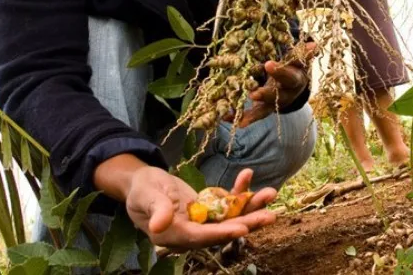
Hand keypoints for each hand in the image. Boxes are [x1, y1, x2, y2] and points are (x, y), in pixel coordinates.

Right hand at [125, 167, 275, 249]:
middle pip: (223, 230)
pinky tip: (248, 175)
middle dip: (248, 222)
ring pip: (231, 217)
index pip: (201, 237)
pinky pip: (228, 204)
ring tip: (270, 193)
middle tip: (270, 215)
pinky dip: (239, 191)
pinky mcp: (209, 210)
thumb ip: (156, 210)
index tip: (243, 228)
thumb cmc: (142, 190)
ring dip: (251, 207)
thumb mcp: (146, 197)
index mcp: (175, 235)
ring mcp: (202, 222)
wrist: (144, 184)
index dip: (222, 233)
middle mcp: (192, 233)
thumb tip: (159, 226)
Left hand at [225, 42, 316, 127]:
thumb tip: (314, 44)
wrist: (294, 86)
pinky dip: (240, 117)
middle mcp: (285, 95)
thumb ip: (302, 54)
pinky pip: (252, 115)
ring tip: (238, 119)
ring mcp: (274, 104)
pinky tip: (225, 117)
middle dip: (265, 95)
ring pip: (264, 110)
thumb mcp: (298, 60)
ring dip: (251, 115)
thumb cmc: (294, 68)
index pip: (289, 76)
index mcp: (295, 81)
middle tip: (253, 94)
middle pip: (276, 96)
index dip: (280, 71)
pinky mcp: (264, 110)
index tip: (268, 64)